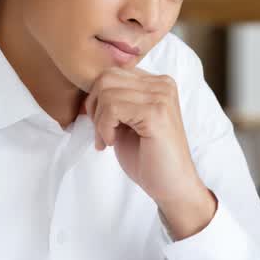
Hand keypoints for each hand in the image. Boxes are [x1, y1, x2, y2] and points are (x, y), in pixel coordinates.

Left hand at [85, 68, 215, 238]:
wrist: (172, 186)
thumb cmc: (148, 158)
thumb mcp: (127, 122)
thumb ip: (114, 101)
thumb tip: (87, 91)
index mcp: (157, 83)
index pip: (111, 72)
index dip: (96, 99)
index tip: (101, 126)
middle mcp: (162, 84)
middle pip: (106, 78)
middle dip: (94, 107)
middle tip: (101, 133)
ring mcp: (161, 97)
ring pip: (106, 92)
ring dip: (99, 121)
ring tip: (107, 140)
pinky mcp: (156, 113)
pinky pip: (112, 108)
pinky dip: (104, 127)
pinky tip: (112, 142)